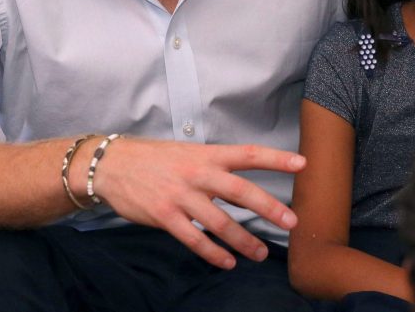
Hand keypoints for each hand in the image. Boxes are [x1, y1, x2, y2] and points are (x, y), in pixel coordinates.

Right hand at [89, 138, 305, 268]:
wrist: (113, 164)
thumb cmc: (156, 158)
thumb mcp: (188, 152)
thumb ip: (214, 165)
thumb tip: (242, 181)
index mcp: (207, 154)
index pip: (247, 154)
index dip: (275, 158)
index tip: (302, 163)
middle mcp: (197, 173)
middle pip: (240, 191)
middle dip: (268, 207)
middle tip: (291, 222)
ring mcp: (181, 195)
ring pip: (220, 222)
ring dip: (243, 240)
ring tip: (260, 253)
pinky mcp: (165, 216)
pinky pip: (194, 239)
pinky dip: (213, 253)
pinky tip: (228, 263)